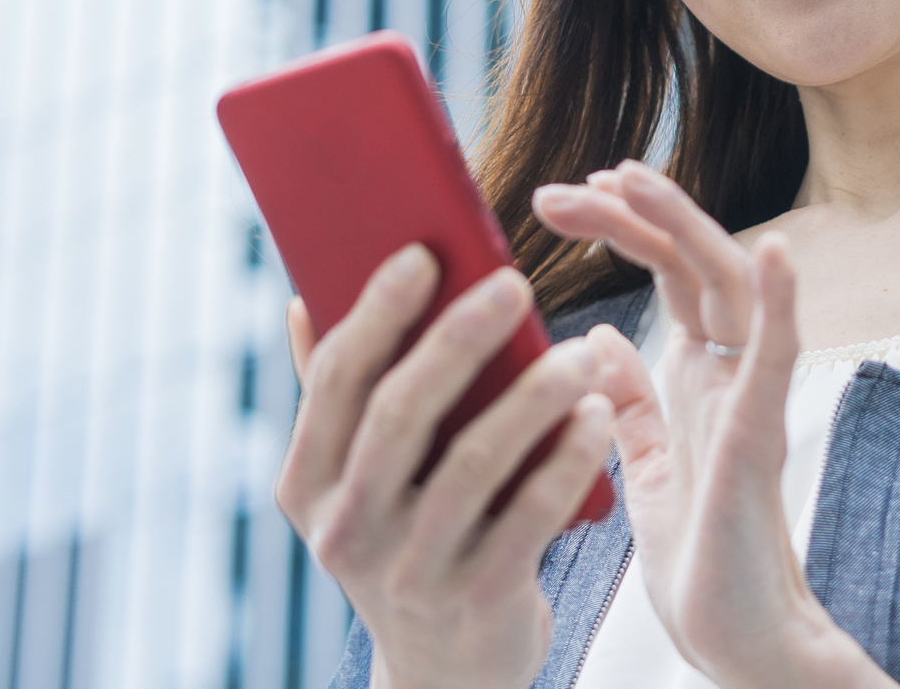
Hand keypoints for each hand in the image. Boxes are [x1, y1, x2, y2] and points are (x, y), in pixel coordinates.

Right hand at [276, 245, 613, 688]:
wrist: (447, 673)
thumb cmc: (410, 540)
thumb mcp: (357, 483)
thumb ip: (335, 397)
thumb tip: (300, 299)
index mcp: (307, 483)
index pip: (336, 382)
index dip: (378, 313)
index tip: (423, 252)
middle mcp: (348, 527)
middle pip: (401, 413)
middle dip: (458, 340)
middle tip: (513, 283)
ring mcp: (411, 568)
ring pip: (472, 462)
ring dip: (530, 397)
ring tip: (578, 350)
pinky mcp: (478, 598)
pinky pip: (530, 516)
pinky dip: (567, 460)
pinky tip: (599, 415)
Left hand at [533, 162, 897, 688]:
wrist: (732, 638)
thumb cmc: (699, 552)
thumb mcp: (644, 461)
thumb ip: (628, 398)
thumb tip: (594, 338)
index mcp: (699, 374)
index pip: (665, 273)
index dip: (624, 225)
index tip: (567, 194)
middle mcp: (728, 373)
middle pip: (692, 262)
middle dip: (637, 213)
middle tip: (579, 179)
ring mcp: (748, 399)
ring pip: (729, 287)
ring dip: (686, 227)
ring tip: (638, 180)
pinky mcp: (761, 440)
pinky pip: (779, 361)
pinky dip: (780, 304)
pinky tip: (772, 253)